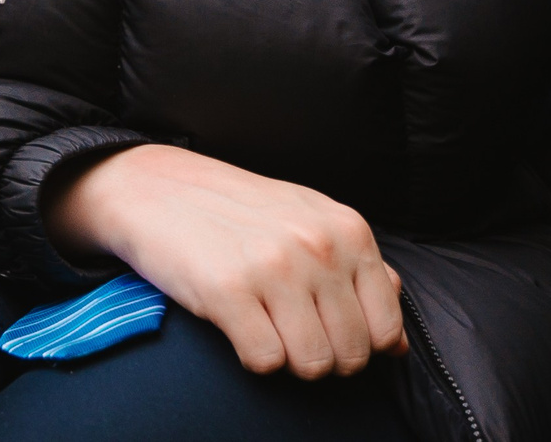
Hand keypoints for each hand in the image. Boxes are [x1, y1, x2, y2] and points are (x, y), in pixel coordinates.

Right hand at [47, 144, 406, 378]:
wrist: (155, 187)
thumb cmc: (237, 209)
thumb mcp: (311, 221)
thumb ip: (362, 273)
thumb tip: (396, 342)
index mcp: (348, 230)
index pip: (385, 329)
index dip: (357, 344)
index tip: (326, 329)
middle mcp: (317, 247)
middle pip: (350, 354)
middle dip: (322, 357)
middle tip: (289, 330)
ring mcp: (273, 267)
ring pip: (312, 364)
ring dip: (288, 358)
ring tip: (264, 327)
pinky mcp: (227, 291)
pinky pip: (265, 361)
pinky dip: (252, 356)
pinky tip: (237, 325)